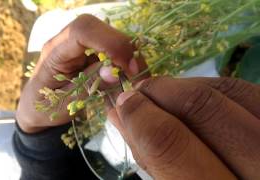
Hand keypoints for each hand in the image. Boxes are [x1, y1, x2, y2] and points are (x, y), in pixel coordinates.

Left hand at [16, 14, 142, 132]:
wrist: (36, 108)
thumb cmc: (45, 108)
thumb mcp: (65, 104)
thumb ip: (88, 85)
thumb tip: (114, 72)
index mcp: (54, 52)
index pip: (82, 31)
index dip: (110, 43)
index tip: (128, 66)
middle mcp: (66, 42)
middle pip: (98, 28)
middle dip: (122, 47)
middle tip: (137, 73)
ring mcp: (77, 45)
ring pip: (107, 35)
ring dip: (126, 54)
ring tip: (134, 78)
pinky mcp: (87, 51)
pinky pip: (110, 47)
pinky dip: (123, 61)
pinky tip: (126, 77)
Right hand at [109, 77, 259, 178]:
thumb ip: (147, 154)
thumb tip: (120, 112)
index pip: (170, 142)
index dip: (141, 115)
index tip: (124, 101)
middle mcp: (259, 170)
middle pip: (204, 107)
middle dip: (161, 90)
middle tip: (141, 91)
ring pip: (231, 90)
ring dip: (188, 85)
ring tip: (165, 93)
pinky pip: (249, 91)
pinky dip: (215, 87)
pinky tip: (196, 97)